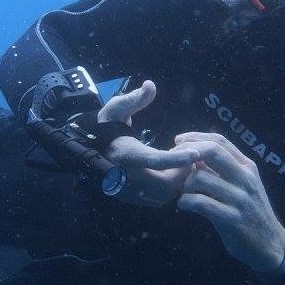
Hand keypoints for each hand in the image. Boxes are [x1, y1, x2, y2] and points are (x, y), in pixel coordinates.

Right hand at [98, 80, 199, 206]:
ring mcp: (127, 190)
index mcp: (125, 153)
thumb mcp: (116, 107)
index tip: (196, 153)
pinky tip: (172, 174)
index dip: (177, 159)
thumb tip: (150, 85)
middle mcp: (125, 176)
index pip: (155, 160)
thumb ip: (134, 98)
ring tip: (183, 165)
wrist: (87, 150)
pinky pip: (156, 199)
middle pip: (164, 184)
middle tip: (191, 159)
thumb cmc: (107, 126)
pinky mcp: (130, 198)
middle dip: (182, 172)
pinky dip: (169, 189)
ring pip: (162, 195)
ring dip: (176, 182)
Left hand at [173, 131, 284, 271]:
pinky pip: (200, 202)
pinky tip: (183, 205)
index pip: (220, 141)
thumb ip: (223, 169)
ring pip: (201, 177)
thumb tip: (195, 153)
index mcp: (247, 167)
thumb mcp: (243, 185)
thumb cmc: (250, 211)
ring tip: (183, 192)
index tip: (178, 141)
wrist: (270, 244)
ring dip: (184, 184)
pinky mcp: (231, 219)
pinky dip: (186, 201)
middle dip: (187, 153)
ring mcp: (240, 199)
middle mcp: (245, 178)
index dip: (195, 137)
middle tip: (174, 163)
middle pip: (212, 151)